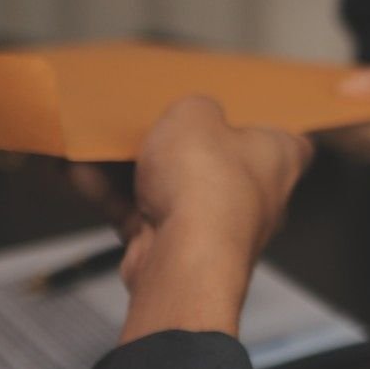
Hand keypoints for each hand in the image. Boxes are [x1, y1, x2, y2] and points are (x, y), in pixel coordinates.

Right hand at [70, 96, 312, 342]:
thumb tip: (193, 114)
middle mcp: (257, 197)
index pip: (291, 140)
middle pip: (219, 162)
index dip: (269, 122)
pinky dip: (110, 195)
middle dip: (182, 144)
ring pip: (171, 189)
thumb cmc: (206, 184)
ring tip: (96, 141)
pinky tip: (78, 170)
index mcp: (280, 159)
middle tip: (152, 121)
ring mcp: (216, 228)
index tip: (242, 110)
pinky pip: (138, 214)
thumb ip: (195, 107)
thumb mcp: (195, 115)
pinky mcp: (176, 250)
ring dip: (131, 168)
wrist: (181, 261)